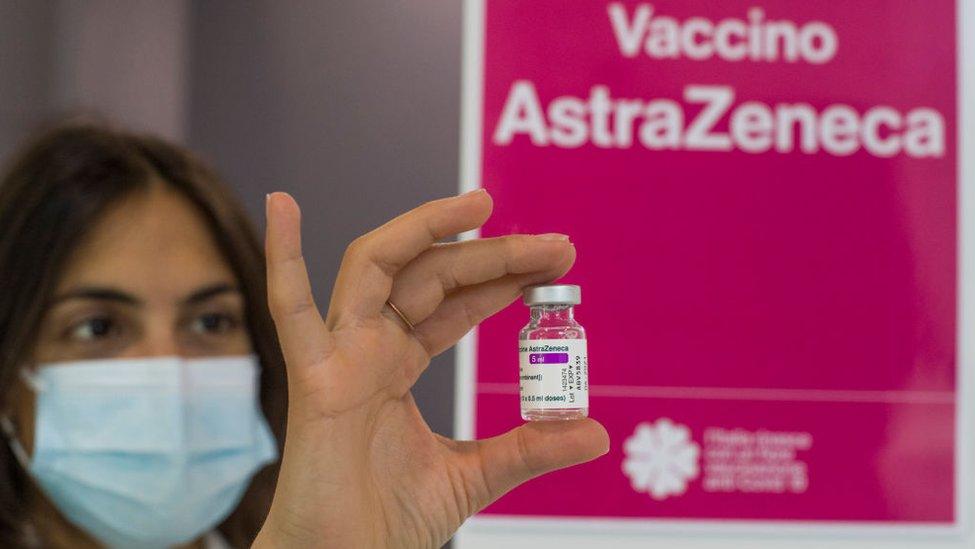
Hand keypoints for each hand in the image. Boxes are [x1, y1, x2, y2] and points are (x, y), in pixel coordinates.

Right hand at [254, 190, 608, 547]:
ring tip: (481, 202)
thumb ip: (528, 449)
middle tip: (556, 246)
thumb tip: (596, 434)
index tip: (556, 264)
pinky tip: (282, 202)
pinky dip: (280, 255)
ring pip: (379, 267)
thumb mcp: (474, 476)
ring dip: (427, 228)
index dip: (501, 278)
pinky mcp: (313, 379)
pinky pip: (288, 310)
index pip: (454, 301)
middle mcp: (366, 349)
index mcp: (395, 365)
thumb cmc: (386, 522)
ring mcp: (337, 356)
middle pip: (430, 275)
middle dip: (492, 254)